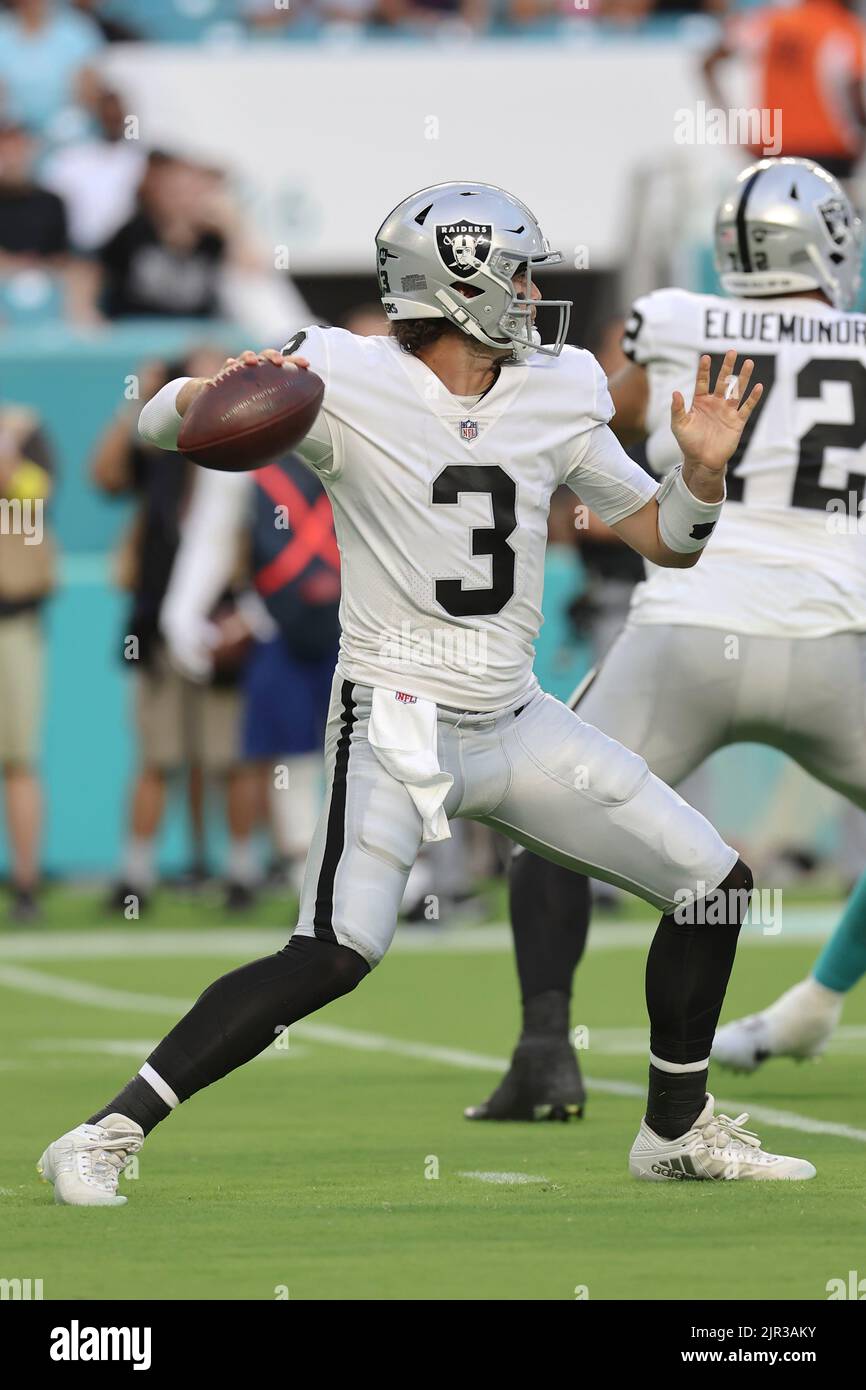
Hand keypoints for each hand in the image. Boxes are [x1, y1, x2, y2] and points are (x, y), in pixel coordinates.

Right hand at [176, 348, 309, 416]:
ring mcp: (240, 371)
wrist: (223, 412)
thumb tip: (297, 439)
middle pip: (267, 357)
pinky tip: (227, 368)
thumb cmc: (250, 415)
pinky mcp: (222, 377)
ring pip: (245, 358)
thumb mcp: (266, 419)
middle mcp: (257, 372)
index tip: (306, 365)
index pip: (287, 366)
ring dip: (249, 357)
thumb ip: (279, 423)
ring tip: (252, 361)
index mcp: (272, 378)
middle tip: (279, 363)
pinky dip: (227, 368)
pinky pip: (223, 371)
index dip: (296, 362)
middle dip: (274, 356)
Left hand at [671, 350, 761, 479]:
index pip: (702, 381)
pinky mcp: (737, 422)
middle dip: (727, 367)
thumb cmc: (688, 443)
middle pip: (723, 381)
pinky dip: (753, 398)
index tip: (705, 357)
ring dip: (743, 377)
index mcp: (700, 402)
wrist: (702, 461)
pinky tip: (758, 386)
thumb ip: (677, 409)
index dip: (704, 370)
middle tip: (732, 351)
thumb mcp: (679, 426)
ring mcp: (727, 411)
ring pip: (737, 390)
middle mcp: (715, 403)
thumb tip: (675, 392)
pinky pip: (747, 407)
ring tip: (749, 362)